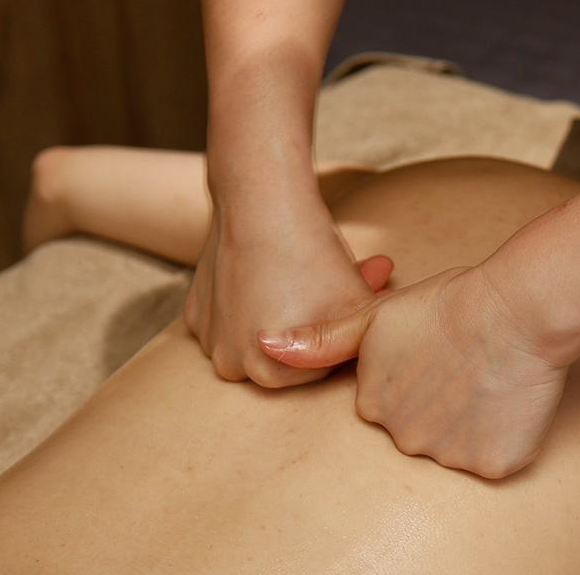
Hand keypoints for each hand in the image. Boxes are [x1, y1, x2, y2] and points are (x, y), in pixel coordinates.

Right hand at [184, 196, 392, 387]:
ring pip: (255, 335)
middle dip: (312, 324)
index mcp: (268, 375)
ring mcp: (207, 338)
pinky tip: (267, 271)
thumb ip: (370, 337)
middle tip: (335, 285)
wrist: (262, 203)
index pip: (317, 368)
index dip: (338, 334)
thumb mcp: (358, 304)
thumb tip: (384, 343)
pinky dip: (248, 301)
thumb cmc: (314, 257)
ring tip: (301, 278)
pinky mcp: (194, 311)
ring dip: (278, 314)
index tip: (347, 304)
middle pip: (286, 354)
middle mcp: (230, 366)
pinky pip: (228, 318)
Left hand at [257, 267, 567, 477]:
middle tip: (467, 363)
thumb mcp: (378, 316)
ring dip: (476, 419)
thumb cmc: (451, 303)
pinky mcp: (491, 466)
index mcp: (373, 405)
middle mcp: (402, 439)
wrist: (516, 309)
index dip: (420, 375)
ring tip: (489, 375)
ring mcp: (446, 456)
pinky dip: (507, 434)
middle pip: (424, 429)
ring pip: (461, 445)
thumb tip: (266, 346)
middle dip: (444, 403)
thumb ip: (323, 340)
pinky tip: (509, 397)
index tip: (438, 352)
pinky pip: (497, 457)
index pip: (392, 404)